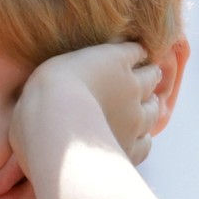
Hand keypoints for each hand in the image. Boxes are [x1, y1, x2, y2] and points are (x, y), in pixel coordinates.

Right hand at [13, 42, 161, 165]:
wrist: (55, 128)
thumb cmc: (44, 94)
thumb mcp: (50, 70)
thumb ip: (65, 74)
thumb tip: (59, 80)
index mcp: (114, 60)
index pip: (135, 51)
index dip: (133, 54)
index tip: (128, 57)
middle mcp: (132, 86)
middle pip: (152, 77)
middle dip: (148, 78)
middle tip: (142, 79)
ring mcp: (135, 118)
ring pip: (155, 108)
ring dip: (151, 106)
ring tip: (146, 107)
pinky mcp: (132, 146)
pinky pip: (147, 142)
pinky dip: (143, 139)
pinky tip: (136, 140)